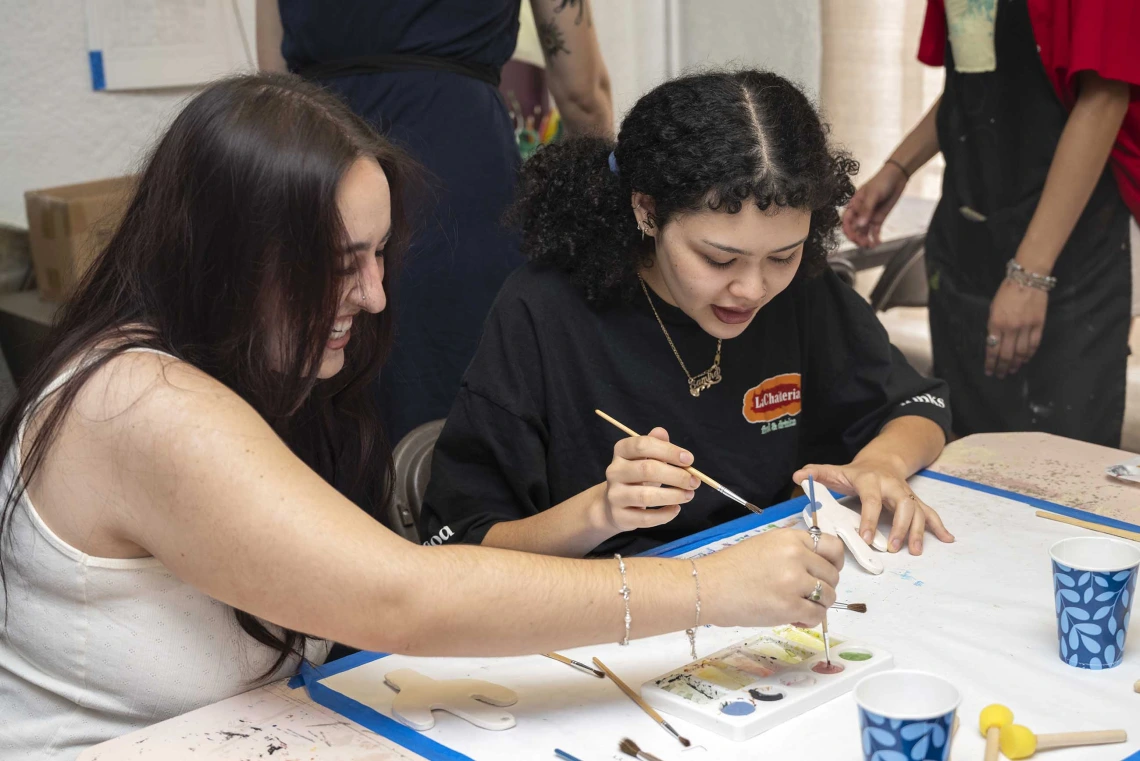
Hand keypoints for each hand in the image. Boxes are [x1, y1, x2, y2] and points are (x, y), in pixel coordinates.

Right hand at [597, 428, 697, 532]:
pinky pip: (645, 518)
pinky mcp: (619, 516)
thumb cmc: (637, 477)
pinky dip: (665, 515)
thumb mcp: (645, 457)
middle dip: (676, 476)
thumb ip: (656, 445)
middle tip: (694, 481)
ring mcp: (615, 495)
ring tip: (689, 495)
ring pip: (646, 496)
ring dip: (673, 496)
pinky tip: (676, 509)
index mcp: (621, 451)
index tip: (689, 459)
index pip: (643, 445)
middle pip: (647, 470)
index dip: (668, 451)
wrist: (613, 504)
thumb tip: (663, 432)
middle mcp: (614, 471)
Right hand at [702, 528, 843, 627]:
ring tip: (799, 607)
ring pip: (828, 596)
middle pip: (832, 575)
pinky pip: (817, 615)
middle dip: (823, 587)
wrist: (708, 587)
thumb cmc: (731, 568)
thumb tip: (817, 569)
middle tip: (805, 595)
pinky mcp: (790, 606)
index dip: (834, 562)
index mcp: (790, 538)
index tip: (826, 572)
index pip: (832, 547)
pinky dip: (810, 620)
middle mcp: (796, 556)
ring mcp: (794, 582)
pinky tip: (795, 618)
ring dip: (818, 605)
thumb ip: (793, 551)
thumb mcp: (765, 545)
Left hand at [793, 461, 953, 554]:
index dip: (869, 519)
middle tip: (892, 549)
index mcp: (871, 480)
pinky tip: (947, 539)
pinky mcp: (915, 501)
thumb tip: (799, 476)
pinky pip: (930, 513)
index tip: (866, 538)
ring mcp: (906, 494)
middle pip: (902, 506)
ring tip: (915, 551)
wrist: (881, 461)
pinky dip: (939, 526)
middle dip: (900, 528)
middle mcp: (892, 486)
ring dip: (919, 531)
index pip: (872, 500)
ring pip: (918, 511)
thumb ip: (817, 473)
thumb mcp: (835, 471)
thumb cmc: (855, 473)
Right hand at [841, 164, 907, 247]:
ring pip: (863, 232)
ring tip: (871, 245)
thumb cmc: (881, 182)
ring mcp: (869, 217)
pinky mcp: (878, 220)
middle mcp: (859, 213)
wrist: (897, 177)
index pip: (846, 221)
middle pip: (854, 229)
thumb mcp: (873, 194)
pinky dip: (875, 238)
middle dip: (857, 238)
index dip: (848, 230)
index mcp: (853, 205)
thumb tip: (859, 225)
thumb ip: (866, 210)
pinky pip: (875, 231)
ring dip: (865, 240)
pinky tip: (878, 242)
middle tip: (864, 243)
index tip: (853, 237)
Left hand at [986, 278, 1046, 378]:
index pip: (992, 349)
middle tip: (1000, 375)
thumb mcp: (993, 308)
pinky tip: (1025, 360)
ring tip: (1012, 370)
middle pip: (1006, 354)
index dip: (990, 363)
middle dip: (1002, 367)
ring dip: (1016, 364)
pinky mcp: (1039, 325)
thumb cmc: (1007, 292)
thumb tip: (995, 342)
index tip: (989, 371)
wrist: (1028, 279)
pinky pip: (1034, 344)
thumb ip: (994, 326)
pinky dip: (1029, 354)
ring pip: (1021, 352)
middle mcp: (1010, 328)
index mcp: (996, 323)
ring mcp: (1026, 327)